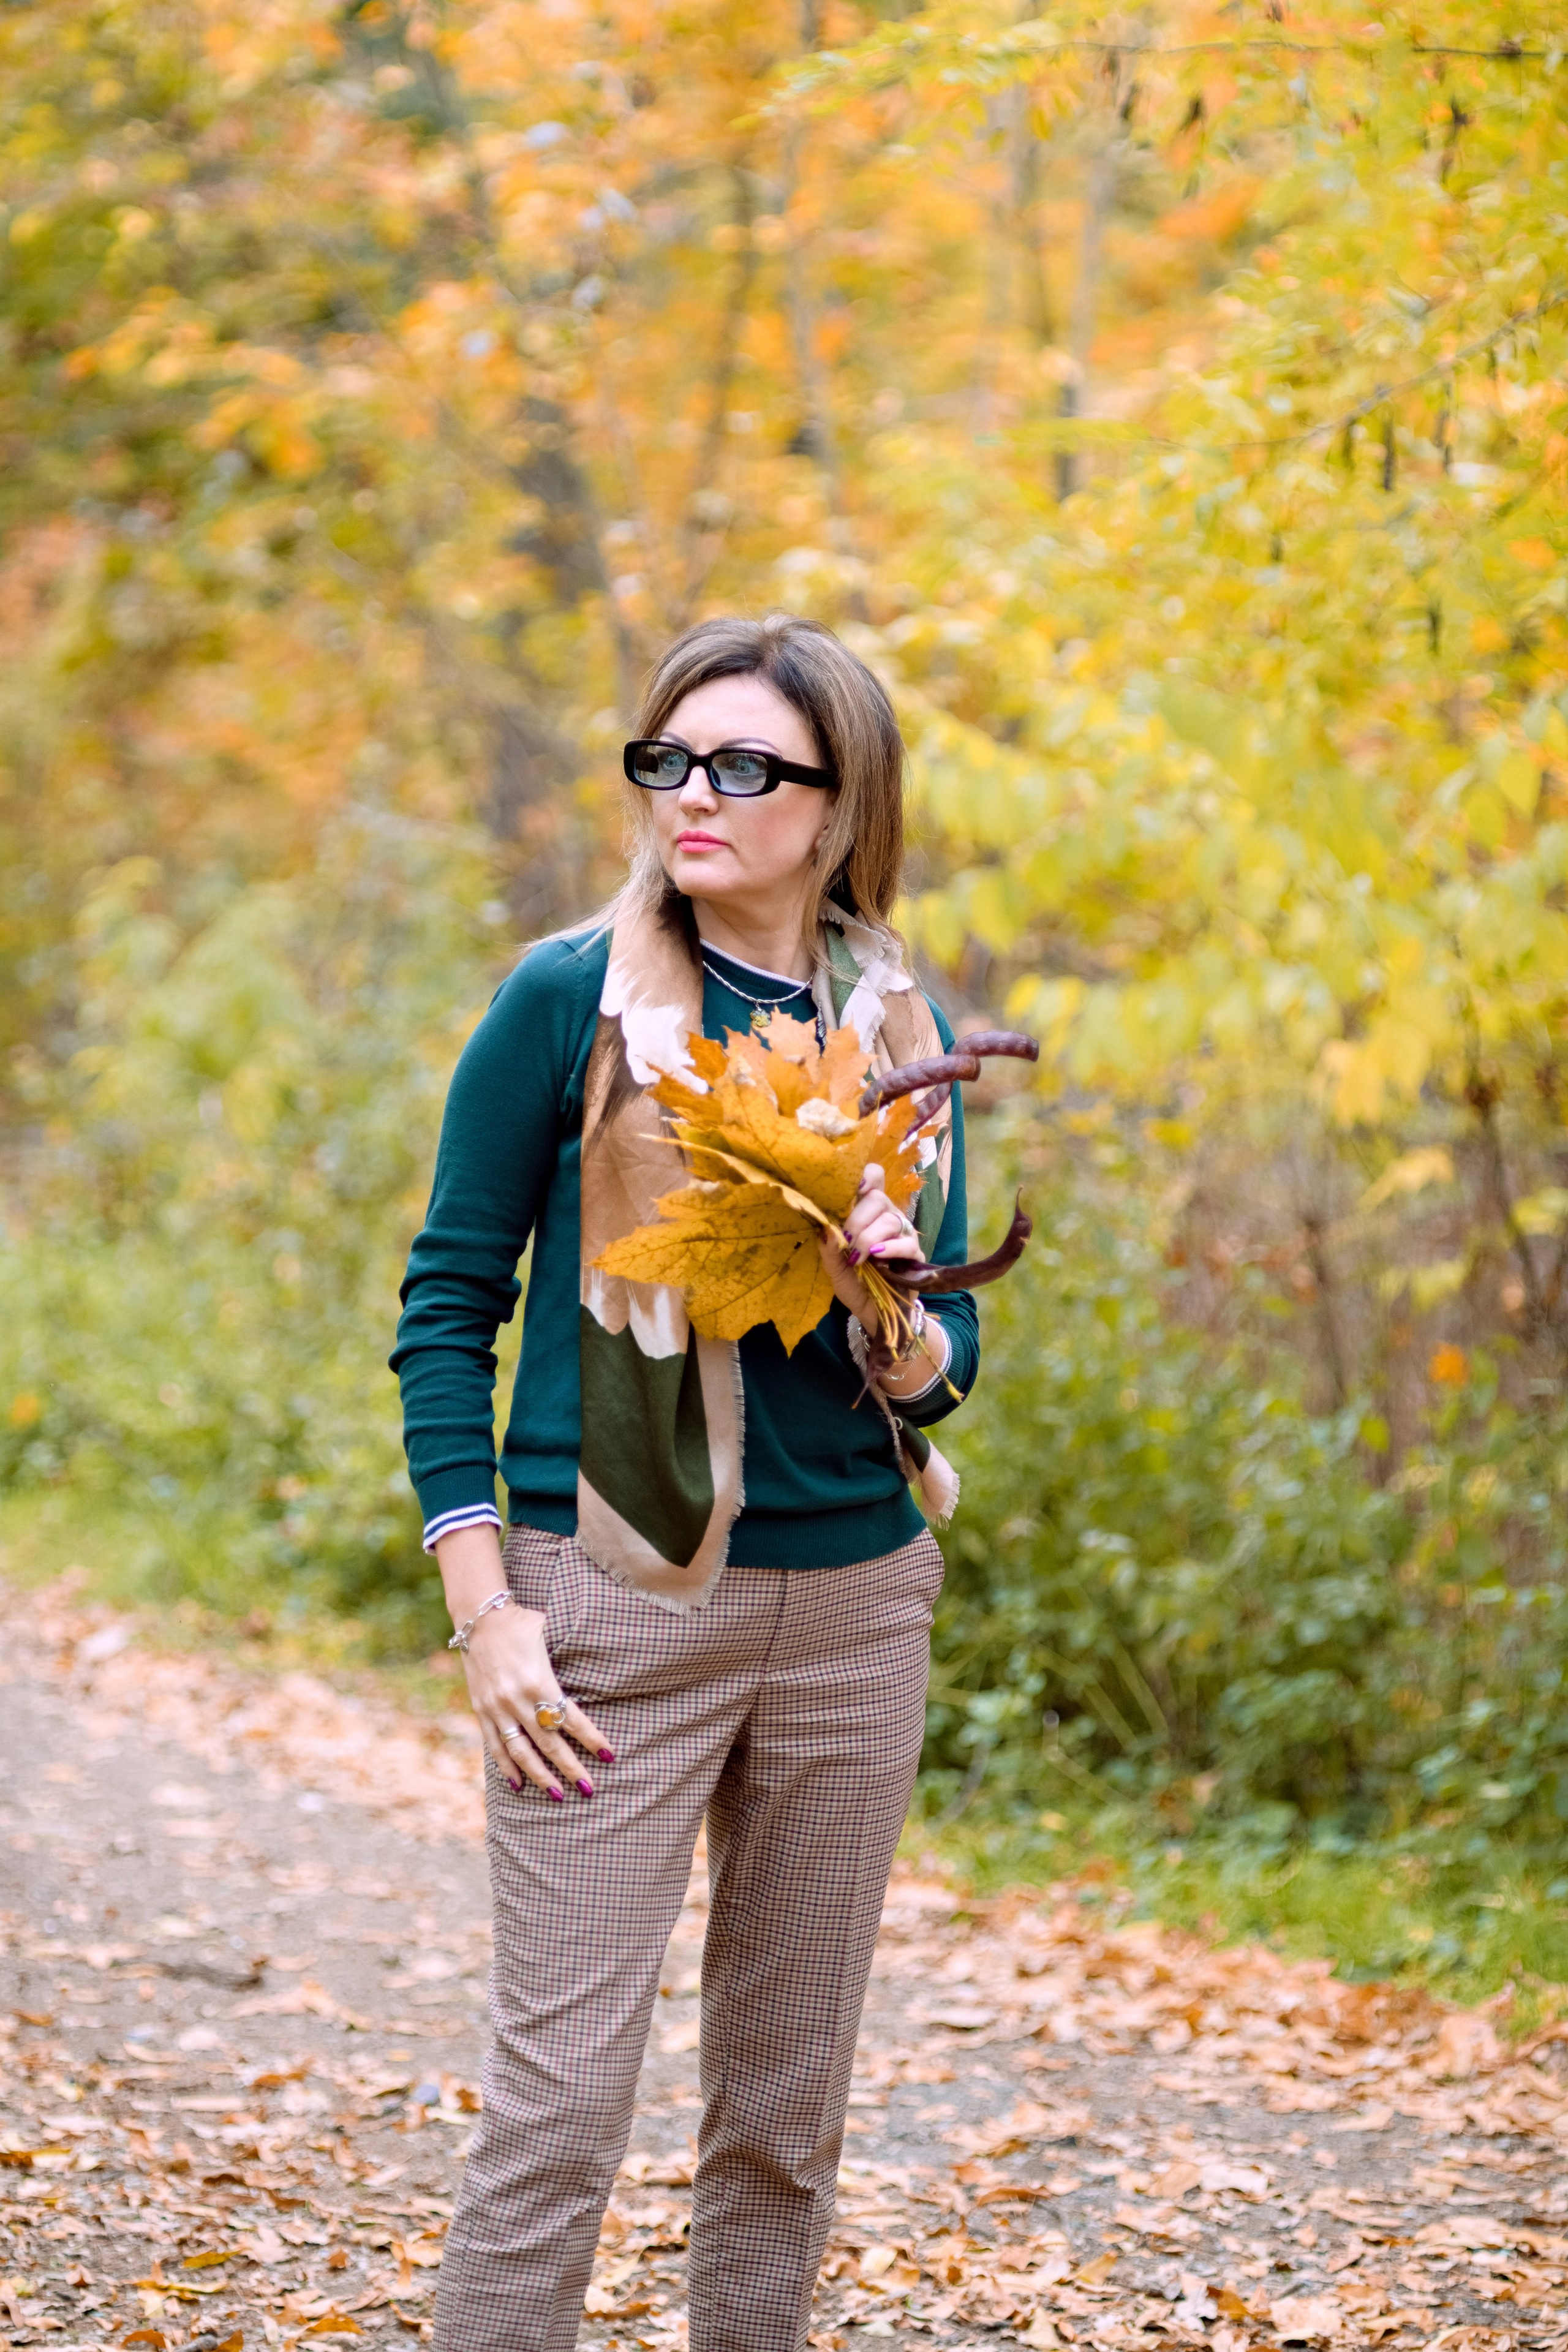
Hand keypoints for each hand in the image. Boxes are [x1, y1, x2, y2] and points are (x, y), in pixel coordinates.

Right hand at [436, 1526, 610, 1801]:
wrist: (480, 1617)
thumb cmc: (522, 1623)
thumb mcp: (548, 1634)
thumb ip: (567, 1656)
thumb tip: (596, 1664)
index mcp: (539, 1681)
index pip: (571, 1719)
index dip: (591, 1739)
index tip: (609, 1756)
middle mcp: (518, 1699)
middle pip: (549, 1742)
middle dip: (570, 1767)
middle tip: (589, 1788)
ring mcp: (497, 1708)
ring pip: (521, 1751)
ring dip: (540, 1775)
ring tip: (557, 1796)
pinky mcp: (481, 1710)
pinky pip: (493, 1745)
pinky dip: (506, 1766)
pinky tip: (517, 1784)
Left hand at [821, 1161, 923, 1331]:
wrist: (873, 1312)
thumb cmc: (854, 1283)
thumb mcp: (834, 1267)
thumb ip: (829, 1248)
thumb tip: (825, 1228)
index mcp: (867, 1212)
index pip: (874, 1178)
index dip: (866, 1176)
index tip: (854, 1188)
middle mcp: (887, 1216)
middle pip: (878, 1198)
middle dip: (857, 1219)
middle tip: (846, 1241)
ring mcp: (903, 1233)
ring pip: (889, 1219)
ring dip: (869, 1238)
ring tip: (858, 1258)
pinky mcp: (915, 1254)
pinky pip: (906, 1242)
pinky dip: (889, 1248)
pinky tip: (877, 1257)